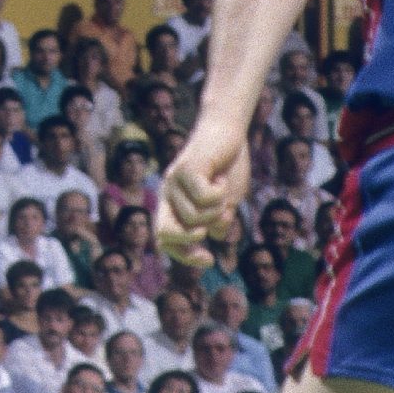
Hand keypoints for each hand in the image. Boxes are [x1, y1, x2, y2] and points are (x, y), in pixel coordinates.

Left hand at [163, 123, 247, 262]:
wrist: (228, 133)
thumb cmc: (227, 166)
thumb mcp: (226, 200)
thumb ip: (219, 218)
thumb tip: (216, 235)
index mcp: (173, 204)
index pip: (165, 240)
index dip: (183, 255)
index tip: (209, 260)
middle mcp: (167, 194)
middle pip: (165, 233)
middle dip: (191, 239)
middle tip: (212, 223)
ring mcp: (173, 181)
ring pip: (194, 218)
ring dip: (217, 210)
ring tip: (222, 189)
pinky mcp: (186, 169)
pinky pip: (203, 198)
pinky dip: (219, 194)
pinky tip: (220, 178)